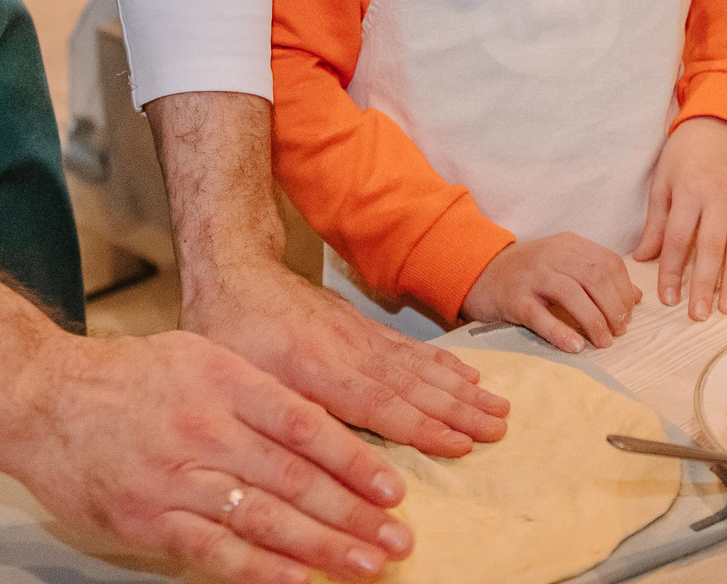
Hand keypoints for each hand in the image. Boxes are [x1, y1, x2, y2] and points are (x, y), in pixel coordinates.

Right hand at [11, 329, 416, 583]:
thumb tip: (320, 429)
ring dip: (321, 544)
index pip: (305, 425)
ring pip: (262, 516)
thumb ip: (255, 392)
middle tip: (397, 538)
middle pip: (293, 476)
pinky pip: (212, 548)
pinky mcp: (147, 516)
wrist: (42, 397)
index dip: (353, 461)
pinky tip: (297, 580)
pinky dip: (258, 568)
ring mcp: (175, 475)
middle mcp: (206, 427)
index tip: (391, 488)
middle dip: (352, 512)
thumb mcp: (197, 357)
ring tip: (365, 562)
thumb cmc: (126, 377)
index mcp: (225, 380)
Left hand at [183, 259, 508, 457]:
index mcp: (315, 367)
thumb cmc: (226, 328)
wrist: (236, 266)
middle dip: (459, 410)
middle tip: (501, 429)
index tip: (462, 445)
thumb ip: (281, 412)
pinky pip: (411, 348)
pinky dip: (443, 363)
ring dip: (461, 388)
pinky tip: (467, 375)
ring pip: (419, 365)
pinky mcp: (362, 327)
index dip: (422, 427)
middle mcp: (348, 350)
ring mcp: (360, 335)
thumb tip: (318, 460)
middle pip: (413, 385)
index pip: (380, 404)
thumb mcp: (237, 377)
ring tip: (499, 406)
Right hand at [462, 234, 639, 352]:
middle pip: (594, 277)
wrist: (479, 273)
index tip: (628, 315)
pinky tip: (576, 347)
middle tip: (618, 332)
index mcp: (568, 245)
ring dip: (594, 321)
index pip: (608, 262)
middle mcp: (551, 255)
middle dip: (614, 307)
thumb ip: (599, 276)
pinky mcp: (514, 299)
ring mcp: (531, 276)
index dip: (624, 290)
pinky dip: (561, 332)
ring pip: (571, 294)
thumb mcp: (564, 265)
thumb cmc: (529, 273)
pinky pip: (540, 316)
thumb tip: (635, 297)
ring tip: (603, 342)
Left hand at [633, 116, 726, 321]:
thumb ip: (656, 222)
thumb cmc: (686, 154)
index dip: (672, 270)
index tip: (667, 299)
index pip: (679, 238)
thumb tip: (642, 258)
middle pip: (711, 248)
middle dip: (704, 284)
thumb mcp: (663, 181)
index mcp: (690, 192)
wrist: (723, 125)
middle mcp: (719, 200)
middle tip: (698, 315)